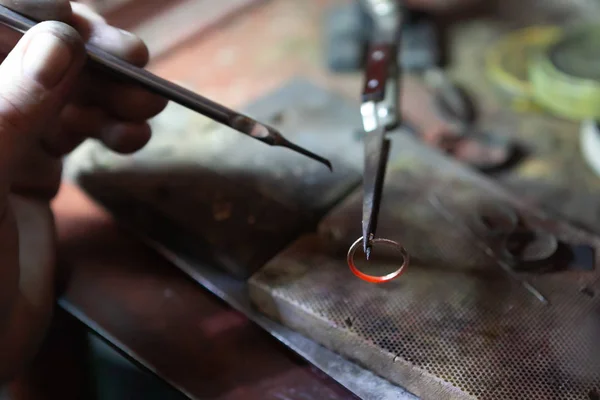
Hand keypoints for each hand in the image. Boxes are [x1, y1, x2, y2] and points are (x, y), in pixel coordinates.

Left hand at [0, 1, 166, 380]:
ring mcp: (4, 136)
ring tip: (148, 107)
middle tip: (139, 64)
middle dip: (89, 56)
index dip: (39, 21)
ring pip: (64, 90)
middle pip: (35, 56)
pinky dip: (111, 127)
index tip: (85, 30)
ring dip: (111, 93)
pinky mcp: (34, 166)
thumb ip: (10, 107)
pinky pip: (78, 129)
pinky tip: (132, 138)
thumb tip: (62, 41)